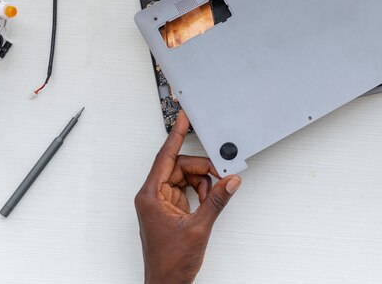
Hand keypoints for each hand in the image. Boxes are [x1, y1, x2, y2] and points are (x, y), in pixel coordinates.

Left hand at [135, 112, 241, 283]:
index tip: (183, 118)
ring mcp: (161, 202)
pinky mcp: (169, 209)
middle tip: (219, 174)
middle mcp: (153, 196)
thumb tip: (230, 181)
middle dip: (201, 169)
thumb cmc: (169, 262)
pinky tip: (207, 200)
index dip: (176, 135)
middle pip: (179, 166)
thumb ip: (216, 201)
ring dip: (202, 182)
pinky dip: (199, 191)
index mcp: (151, 196)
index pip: (165, 156)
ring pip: (184, 176)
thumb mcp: (199, 228)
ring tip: (211, 195)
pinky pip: (186, 188)